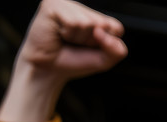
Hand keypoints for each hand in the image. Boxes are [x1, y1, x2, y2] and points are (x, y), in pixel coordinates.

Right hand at [0, 0, 126, 121]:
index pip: (116, 28)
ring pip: (88, 23)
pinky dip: (68, 34)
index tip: (90, 47)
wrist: (48, 69)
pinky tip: (57, 34)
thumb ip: (117, 50)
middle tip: (74, 44)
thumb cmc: (74, 61)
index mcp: (94, 17)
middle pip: (103, 25)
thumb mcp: (104, 60)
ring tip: (65, 39)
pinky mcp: (52, 5)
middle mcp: (81, 8)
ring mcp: (67, 4)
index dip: (106, 44)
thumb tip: (102, 32)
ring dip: (77, 38)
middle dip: (91, 42)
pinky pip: (73, 23)